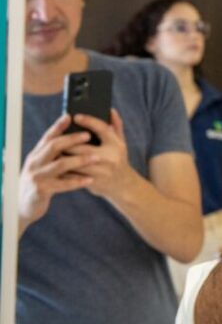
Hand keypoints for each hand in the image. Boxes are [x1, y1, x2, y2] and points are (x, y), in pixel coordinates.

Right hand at [18, 114, 95, 234]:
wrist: (23, 207)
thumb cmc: (41, 182)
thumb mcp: (43, 166)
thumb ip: (55, 154)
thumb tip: (75, 139)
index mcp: (36, 154)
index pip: (48, 137)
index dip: (58, 126)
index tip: (70, 116)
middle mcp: (34, 163)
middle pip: (54, 146)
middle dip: (72, 139)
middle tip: (88, 135)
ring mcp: (36, 176)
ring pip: (60, 164)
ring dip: (80, 160)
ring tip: (96, 158)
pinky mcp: (40, 190)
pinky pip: (62, 184)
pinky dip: (77, 181)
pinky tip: (89, 180)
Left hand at [65, 109, 137, 198]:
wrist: (122, 185)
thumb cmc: (118, 159)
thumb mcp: (121, 142)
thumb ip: (116, 125)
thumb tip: (110, 109)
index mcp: (116, 144)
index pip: (102, 129)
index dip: (89, 121)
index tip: (76, 116)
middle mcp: (110, 157)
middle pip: (83, 147)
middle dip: (68, 142)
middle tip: (56, 136)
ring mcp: (101, 171)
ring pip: (75, 161)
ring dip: (63, 156)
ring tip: (53, 150)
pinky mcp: (93, 182)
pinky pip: (74, 174)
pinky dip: (63, 169)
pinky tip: (56, 164)